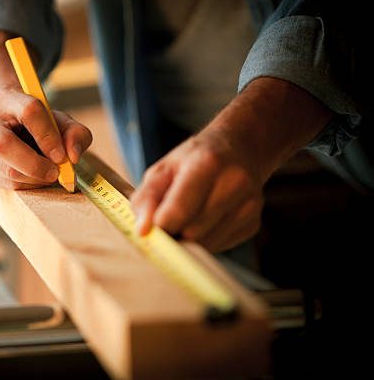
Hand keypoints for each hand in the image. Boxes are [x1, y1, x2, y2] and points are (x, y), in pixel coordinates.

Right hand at [0, 85, 91, 189]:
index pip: (29, 112)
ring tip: (49, 172)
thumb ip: (76, 134)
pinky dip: (29, 185)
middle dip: (34, 164)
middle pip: (3, 144)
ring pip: (7, 170)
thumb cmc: (40, 123)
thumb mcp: (61, 121)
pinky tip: (36, 176)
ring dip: (36, 178)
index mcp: (8, 98)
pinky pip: (8, 184)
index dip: (48, 136)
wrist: (13, 127)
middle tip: (55, 172)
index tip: (62, 155)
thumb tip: (73, 156)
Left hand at [130, 130, 263, 251]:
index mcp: (207, 163)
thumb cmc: (193, 160)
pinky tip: (207, 219)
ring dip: (189, 238)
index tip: (149, 228)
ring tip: (189, 215)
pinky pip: (219, 247)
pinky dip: (205, 239)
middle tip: (169, 218)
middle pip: (192, 231)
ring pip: (205, 244)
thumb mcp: (163, 168)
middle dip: (174, 231)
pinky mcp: (253, 224)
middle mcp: (234, 183)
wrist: (238, 150)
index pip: (179, 211)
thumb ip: (146, 198)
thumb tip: (142, 230)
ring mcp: (249, 205)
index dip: (159, 226)